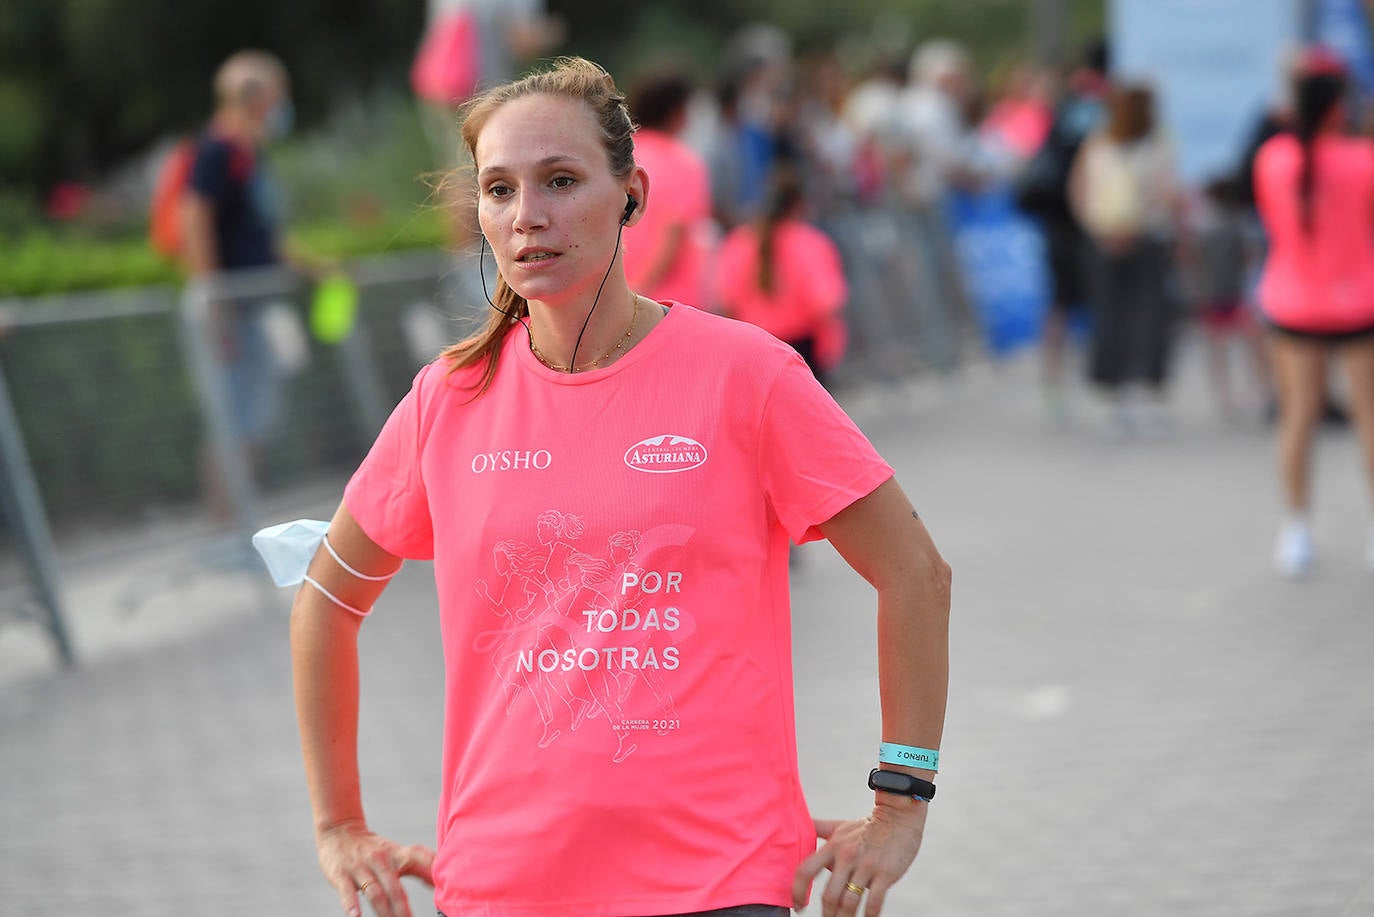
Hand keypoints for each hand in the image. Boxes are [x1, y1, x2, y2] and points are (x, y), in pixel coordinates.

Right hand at [316, 821, 434, 916]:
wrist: (338, 830)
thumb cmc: (372, 848)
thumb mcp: (395, 852)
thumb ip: (417, 864)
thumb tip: (439, 879)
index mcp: (395, 854)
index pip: (417, 857)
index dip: (430, 868)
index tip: (441, 884)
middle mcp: (379, 859)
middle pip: (395, 887)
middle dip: (403, 908)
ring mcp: (359, 867)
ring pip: (374, 892)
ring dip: (384, 912)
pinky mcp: (340, 874)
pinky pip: (346, 891)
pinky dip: (351, 904)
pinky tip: (356, 916)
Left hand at [792, 802, 927, 915]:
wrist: (899, 817)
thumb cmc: (866, 826)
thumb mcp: (838, 826)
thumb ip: (818, 829)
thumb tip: (796, 828)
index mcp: (833, 846)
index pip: (806, 870)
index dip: (798, 891)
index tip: (798, 905)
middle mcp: (846, 856)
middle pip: (829, 895)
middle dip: (826, 914)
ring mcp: (866, 866)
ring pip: (849, 903)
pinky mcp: (886, 874)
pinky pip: (874, 902)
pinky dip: (868, 916)